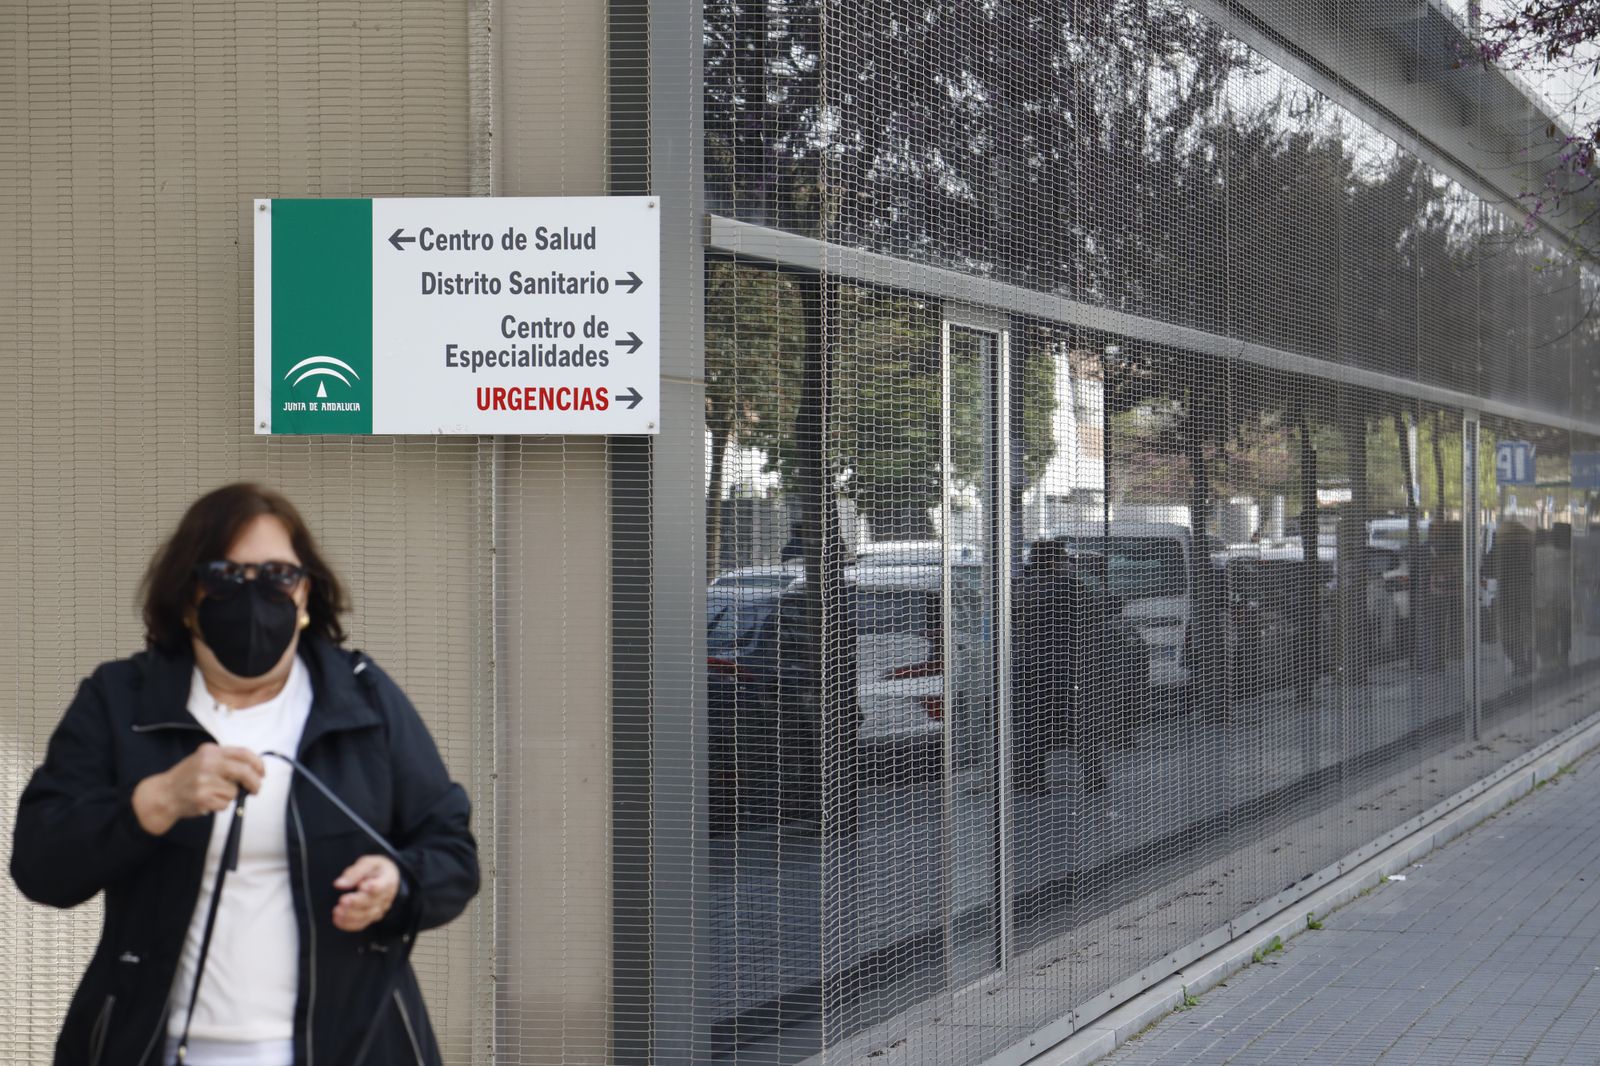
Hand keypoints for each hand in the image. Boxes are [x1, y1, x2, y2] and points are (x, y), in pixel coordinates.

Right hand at [132, 743, 264, 835]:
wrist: (163, 794)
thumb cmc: (188, 778)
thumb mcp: (204, 760)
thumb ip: (226, 762)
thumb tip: (255, 772)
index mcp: (210, 751)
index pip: (244, 753)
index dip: (257, 764)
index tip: (262, 773)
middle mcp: (208, 763)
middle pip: (244, 771)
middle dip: (254, 783)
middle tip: (256, 790)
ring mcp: (204, 780)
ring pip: (234, 791)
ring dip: (229, 796)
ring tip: (213, 794)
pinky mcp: (202, 797)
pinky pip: (225, 804)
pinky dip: (220, 805)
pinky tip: (207, 801)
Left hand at [332, 855, 400, 932]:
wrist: (386, 878)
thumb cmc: (375, 869)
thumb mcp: (368, 863)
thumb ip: (354, 872)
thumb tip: (339, 884)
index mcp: (387, 880)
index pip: (382, 886)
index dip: (373, 887)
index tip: (362, 886)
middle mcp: (385, 897)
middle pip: (371, 903)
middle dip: (356, 903)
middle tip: (342, 900)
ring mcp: (380, 909)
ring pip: (366, 916)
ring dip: (350, 915)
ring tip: (337, 911)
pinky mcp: (372, 917)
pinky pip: (361, 924)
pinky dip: (348, 924)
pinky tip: (337, 920)